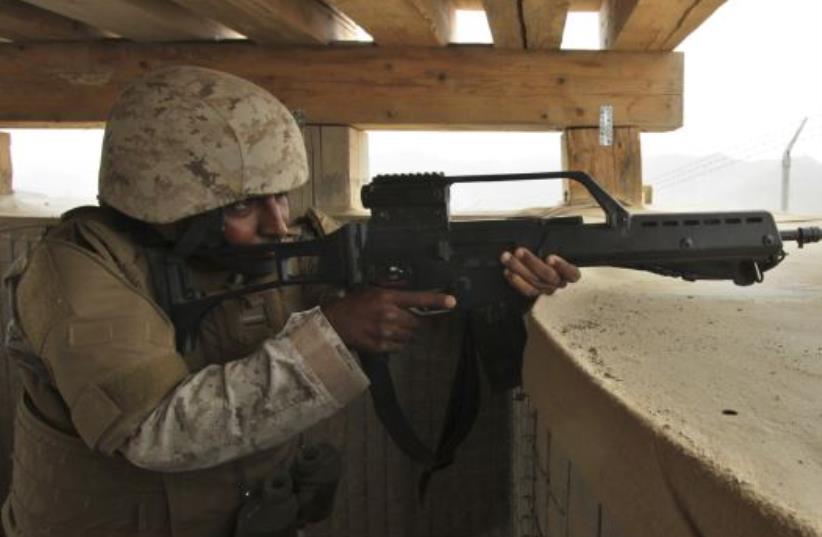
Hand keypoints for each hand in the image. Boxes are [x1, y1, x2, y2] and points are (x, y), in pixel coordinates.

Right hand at [322, 288, 456, 353]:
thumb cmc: (353, 304)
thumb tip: (412, 294)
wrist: (334, 323)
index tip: (452, 302)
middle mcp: (388, 314)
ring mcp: (384, 332)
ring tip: (390, 328)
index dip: (436, 300)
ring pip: (409, 335)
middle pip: (415, 321)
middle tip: (398, 318)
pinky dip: (397, 343)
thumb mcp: (372, 290)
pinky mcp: (380, 346)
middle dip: (411, 320)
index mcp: (386, 297)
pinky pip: (399, 347)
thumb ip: (393, 292)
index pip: (417, 298)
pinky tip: (385, 337)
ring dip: (404, 332)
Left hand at [500, 248, 580, 297]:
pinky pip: (526, 290)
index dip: (562, 266)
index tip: (550, 258)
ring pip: (534, 282)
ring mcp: (547, 288)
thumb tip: (540, 228)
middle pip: (548, 276)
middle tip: (520, 251)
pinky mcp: (535, 292)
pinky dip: (515, 280)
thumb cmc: (550, 250)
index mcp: (569, 271)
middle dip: (532, 262)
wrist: (539, 262)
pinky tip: (508, 271)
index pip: (572, 273)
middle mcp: (560, 282)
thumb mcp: (553, 243)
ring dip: (518, 269)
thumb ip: (550, 240)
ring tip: (507, 257)